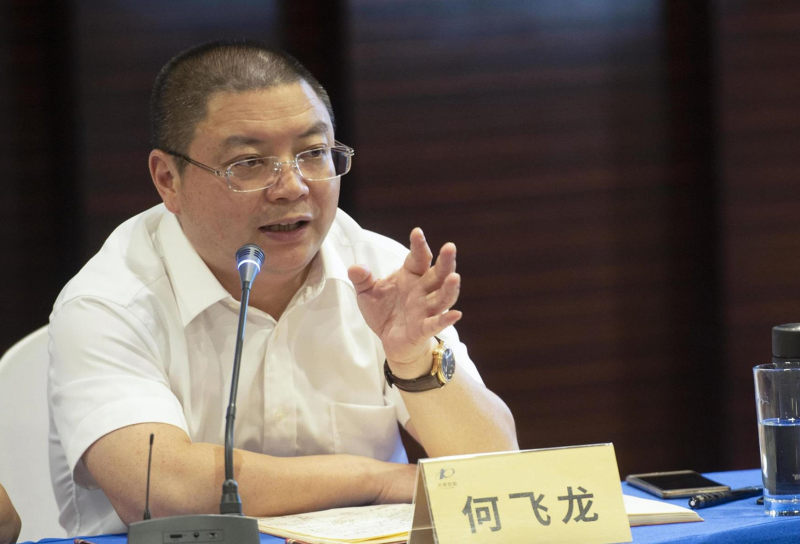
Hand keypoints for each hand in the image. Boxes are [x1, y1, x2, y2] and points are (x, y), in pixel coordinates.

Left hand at [348, 228, 461, 376]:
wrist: (390, 341)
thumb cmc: (384, 311)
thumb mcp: (367, 293)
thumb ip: (362, 279)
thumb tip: (354, 268)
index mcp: (411, 276)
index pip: (418, 258)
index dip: (419, 245)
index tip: (417, 232)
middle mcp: (423, 290)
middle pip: (438, 274)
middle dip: (445, 261)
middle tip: (450, 247)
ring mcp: (426, 309)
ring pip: (442, 297)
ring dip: (450, 288)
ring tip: (454, 277)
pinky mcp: (424, 329)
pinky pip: (436, 324)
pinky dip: (446, 319)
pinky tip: (456, 314)